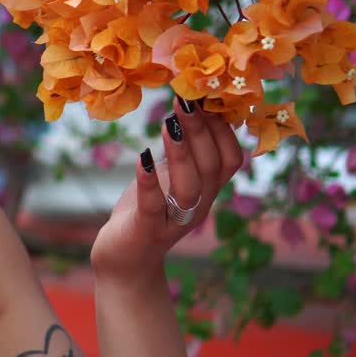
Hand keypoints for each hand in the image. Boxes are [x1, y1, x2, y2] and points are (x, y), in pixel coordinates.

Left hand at [90, 95, 244, 287]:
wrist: (125, 261)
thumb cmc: (147, 210)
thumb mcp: (170, 177)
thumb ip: (183, 150)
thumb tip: (189, 103)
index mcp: (207, 190)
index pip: (230, 158)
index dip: (223, 128)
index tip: (207, 95)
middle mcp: (198, 205)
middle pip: (212, 167)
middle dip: (201, 130)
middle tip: (186, 98)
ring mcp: (173, 220)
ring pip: (189, 187)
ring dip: (181, 153)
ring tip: (169, 123)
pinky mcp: (146, 230)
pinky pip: (153, 206)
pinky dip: (149, 182)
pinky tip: (142, 158)